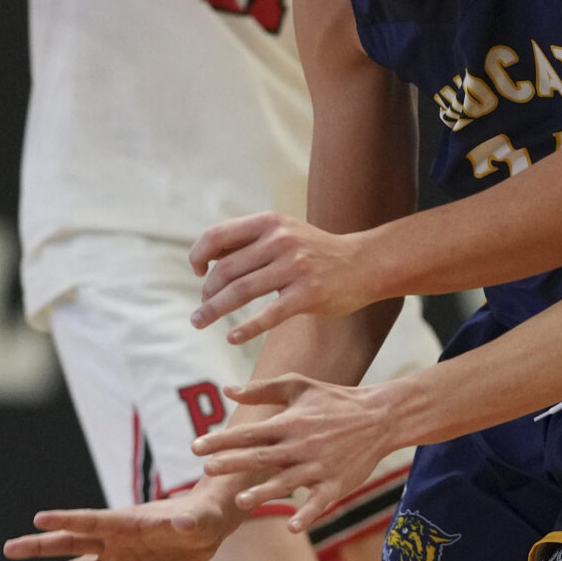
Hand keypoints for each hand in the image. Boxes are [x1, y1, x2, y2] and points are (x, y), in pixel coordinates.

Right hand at [2, 488, 238, 560]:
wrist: (207, 528)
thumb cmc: (202, 516)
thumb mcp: (197, 520)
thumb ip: (187, 523)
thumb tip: (184, 523)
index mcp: (124, 522)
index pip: (89, 520)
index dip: (66, 520)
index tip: (38, 519)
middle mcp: (113, 541)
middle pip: (69, 544)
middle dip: (39, 547)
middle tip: (8, 549)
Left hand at [189, 212, 372, 344]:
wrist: (364, 263)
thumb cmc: (316, 251)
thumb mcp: (284, 232)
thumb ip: (249, 241)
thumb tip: (207, 257)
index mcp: (269, 223)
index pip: (217, 236)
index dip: (198, 255)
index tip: (197, 272)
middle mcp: (280, 240)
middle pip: (225, 269)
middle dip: (206, 292)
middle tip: (201, 308)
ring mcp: (295, 267)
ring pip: (240, 292)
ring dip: (213, 310)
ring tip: (199, 322)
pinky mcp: (308, 294)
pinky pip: (268, 315)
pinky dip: (246, 328)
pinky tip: (231, 338)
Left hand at [192, 374, 400, 534]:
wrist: (381, 417)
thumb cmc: (335, 400)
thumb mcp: (300, 386)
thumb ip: (263, 389)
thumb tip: (227, 390)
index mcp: (290, 422)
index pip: (249, 432)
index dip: (221, 440)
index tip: (195, 447)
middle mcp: (301, 446)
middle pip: (261, 456)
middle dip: (233, 463)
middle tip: (207, 469)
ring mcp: (319, 467)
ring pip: (286, 482)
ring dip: (264, 492)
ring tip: (240, 502)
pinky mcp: (337, 485)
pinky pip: (319, 503)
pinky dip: (307, 515)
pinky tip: (292, 527)